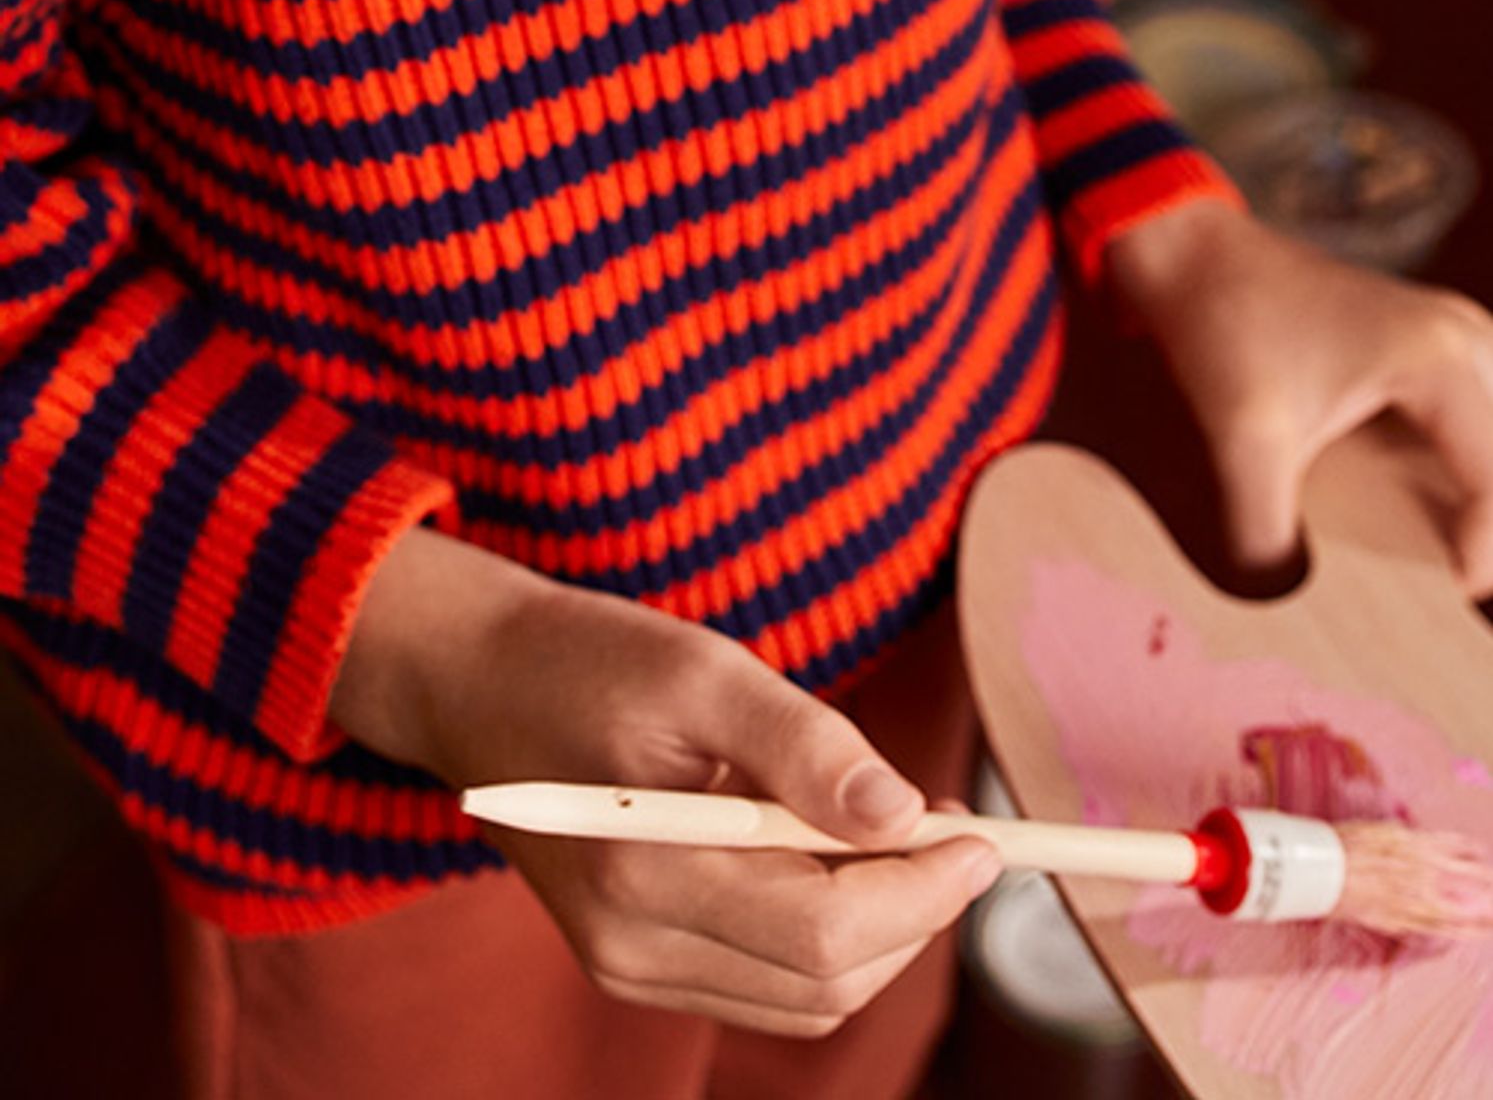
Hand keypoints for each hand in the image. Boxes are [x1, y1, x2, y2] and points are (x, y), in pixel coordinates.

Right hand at [329, 530, 999, 1033]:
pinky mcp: (637, 959)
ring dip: (879, 929)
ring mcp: (630, 965)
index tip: (983, 835)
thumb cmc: (588, 659)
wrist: (475, 681)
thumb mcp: (704, 669)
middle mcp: (632, 946)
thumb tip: (907, 817)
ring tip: (904, 830)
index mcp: (643, 874)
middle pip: (824, 984)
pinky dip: (827, 935)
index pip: (824, 938)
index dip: (923, 894)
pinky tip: (836, 852)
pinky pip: (764, 982)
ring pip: (803, 997)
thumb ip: (806, 745)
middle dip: (912, 913)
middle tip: (953, 823)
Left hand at [1103, 199, 1492, 592]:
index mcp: (1438, 360)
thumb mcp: (1241, 443)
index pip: (1492, 483)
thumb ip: (1266, 537)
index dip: (1484, 555)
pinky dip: (1478, 463)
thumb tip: (1289, 602)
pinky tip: (1448, 515)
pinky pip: (1485, 414)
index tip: (1462, 601)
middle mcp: (1468, 339)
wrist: (1191, 253)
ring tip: (1465, 557)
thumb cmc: (1222, 333)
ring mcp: (1462, 335)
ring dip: (1488, 491)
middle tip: (1472, 591)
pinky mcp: (1440, 345)